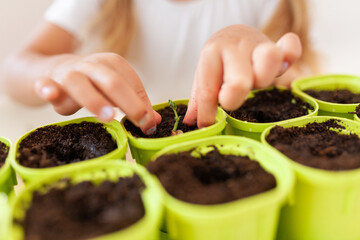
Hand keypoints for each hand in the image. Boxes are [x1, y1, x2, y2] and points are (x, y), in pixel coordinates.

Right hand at [34, 53, 160, 134]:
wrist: (56, 69)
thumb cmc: (94, 83)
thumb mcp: (116, 89)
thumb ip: (135, 104)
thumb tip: (155, 123)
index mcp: (112, 63)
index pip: (131, 82)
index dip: (142, 103)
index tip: (149, 124)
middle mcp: (92, 64)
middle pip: (111, 81)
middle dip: (128, 101)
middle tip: (138, 120)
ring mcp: (69, 72)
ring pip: (79, 82)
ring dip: (94, 99)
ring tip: (108, 116)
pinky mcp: (48, 81)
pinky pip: (45, 84)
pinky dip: (47, 89)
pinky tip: (50, 94)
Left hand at [183, 25, 301, 127]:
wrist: (234, 34)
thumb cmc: (219, 62)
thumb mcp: (205, 75)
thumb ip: (199, 97)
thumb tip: (190, 122)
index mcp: (212, 53)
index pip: (208, 89)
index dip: (207, 113)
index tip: (206, 124)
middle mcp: (235, 47)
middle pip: (240, 81)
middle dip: (234, 98)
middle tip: (229, 102)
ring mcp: (258, 45)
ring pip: (268, 60)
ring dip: (263, 80)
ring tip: (256, 84)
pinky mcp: (279, 45)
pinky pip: (291, 48)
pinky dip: (290, 57)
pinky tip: (284, 68)